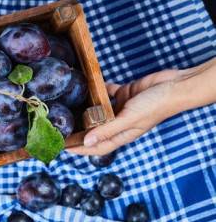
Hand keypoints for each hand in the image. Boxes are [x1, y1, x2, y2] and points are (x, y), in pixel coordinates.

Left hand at [67, 69, 183, 155]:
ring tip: (70, 108)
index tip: (64, 148)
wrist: (174, 86)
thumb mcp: (129, 119)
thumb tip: (87, 142)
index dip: (81, 149)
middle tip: (62, 128)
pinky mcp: (125, 94)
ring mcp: (123, 108)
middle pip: (97, 130)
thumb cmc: (155, 105)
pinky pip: (108, 93)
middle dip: (80, 131)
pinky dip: (100, 91)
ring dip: (88, 110)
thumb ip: (108, 130)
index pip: (98, 147)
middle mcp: (121, 123)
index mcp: (123, 134)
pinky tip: (89, 87)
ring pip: (101, 111)